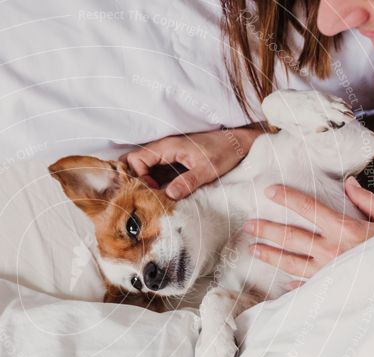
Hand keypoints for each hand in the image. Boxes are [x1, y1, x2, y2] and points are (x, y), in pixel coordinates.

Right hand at [121, 127, 261, 199]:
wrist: (239, 142)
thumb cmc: (224, 152)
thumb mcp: (208, 170)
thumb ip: (188, 182)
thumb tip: (169, 195)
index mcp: (168, 147)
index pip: (136, 159)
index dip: (138, 176)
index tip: (151, 190)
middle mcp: (164, 148)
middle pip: (135, 161)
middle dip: (134, 178)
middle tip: (144, 195)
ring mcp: (168, 153)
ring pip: (144, 166)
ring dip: (144, 181)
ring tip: (152, 197)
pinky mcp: (174, 160)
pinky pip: (155, 169)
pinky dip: (152, 180)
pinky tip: (160, 193)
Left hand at [244, 176, 373, 284]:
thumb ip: (368, 201)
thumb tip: (348, 183)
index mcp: (345, 229)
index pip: (309, 208)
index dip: (287, 198)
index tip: (269, 192)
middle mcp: (330, 251)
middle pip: (291, 237)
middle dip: (267, 230)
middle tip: (247, 226)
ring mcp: (327, 273)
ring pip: (291, 263)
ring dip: (270, 255)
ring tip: (253, 250)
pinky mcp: (330, 291)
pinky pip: (306, 288)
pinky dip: (294, 286)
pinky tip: (283, 285)